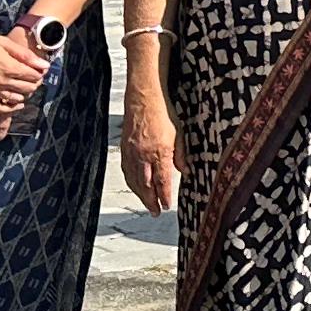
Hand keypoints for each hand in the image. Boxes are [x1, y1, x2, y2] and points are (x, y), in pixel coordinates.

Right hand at [0, 16, 49, 132]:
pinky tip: (14, 105)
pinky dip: (7, 108)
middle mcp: (0, 81)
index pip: (33, 76)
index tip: (40, 70)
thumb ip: (24, 55)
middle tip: (34, 79)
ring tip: (25, 88)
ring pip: (14, 99)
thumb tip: (44, 65)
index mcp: (8, 67)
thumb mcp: (3, 42)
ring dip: (23, 95)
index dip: (39, 74)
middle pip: (26, 88)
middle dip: (34, 84)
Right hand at [119, 85, 180, 214]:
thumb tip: (185, 172)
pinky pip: (126, 170)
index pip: (162, 181)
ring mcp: (132, 152)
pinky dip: (131, 182)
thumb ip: (181, 155)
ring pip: (134, 180)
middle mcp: (143, 155)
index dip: (164, 196)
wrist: (143, 98)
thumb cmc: (164, 113)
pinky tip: (135, 187)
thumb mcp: (180, 134)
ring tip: (147, 204)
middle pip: (146, 185)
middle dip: (151, 201)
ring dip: (140, 195)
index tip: (167, 207)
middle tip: (155, 212)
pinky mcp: (124, 148)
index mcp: (159, 152)